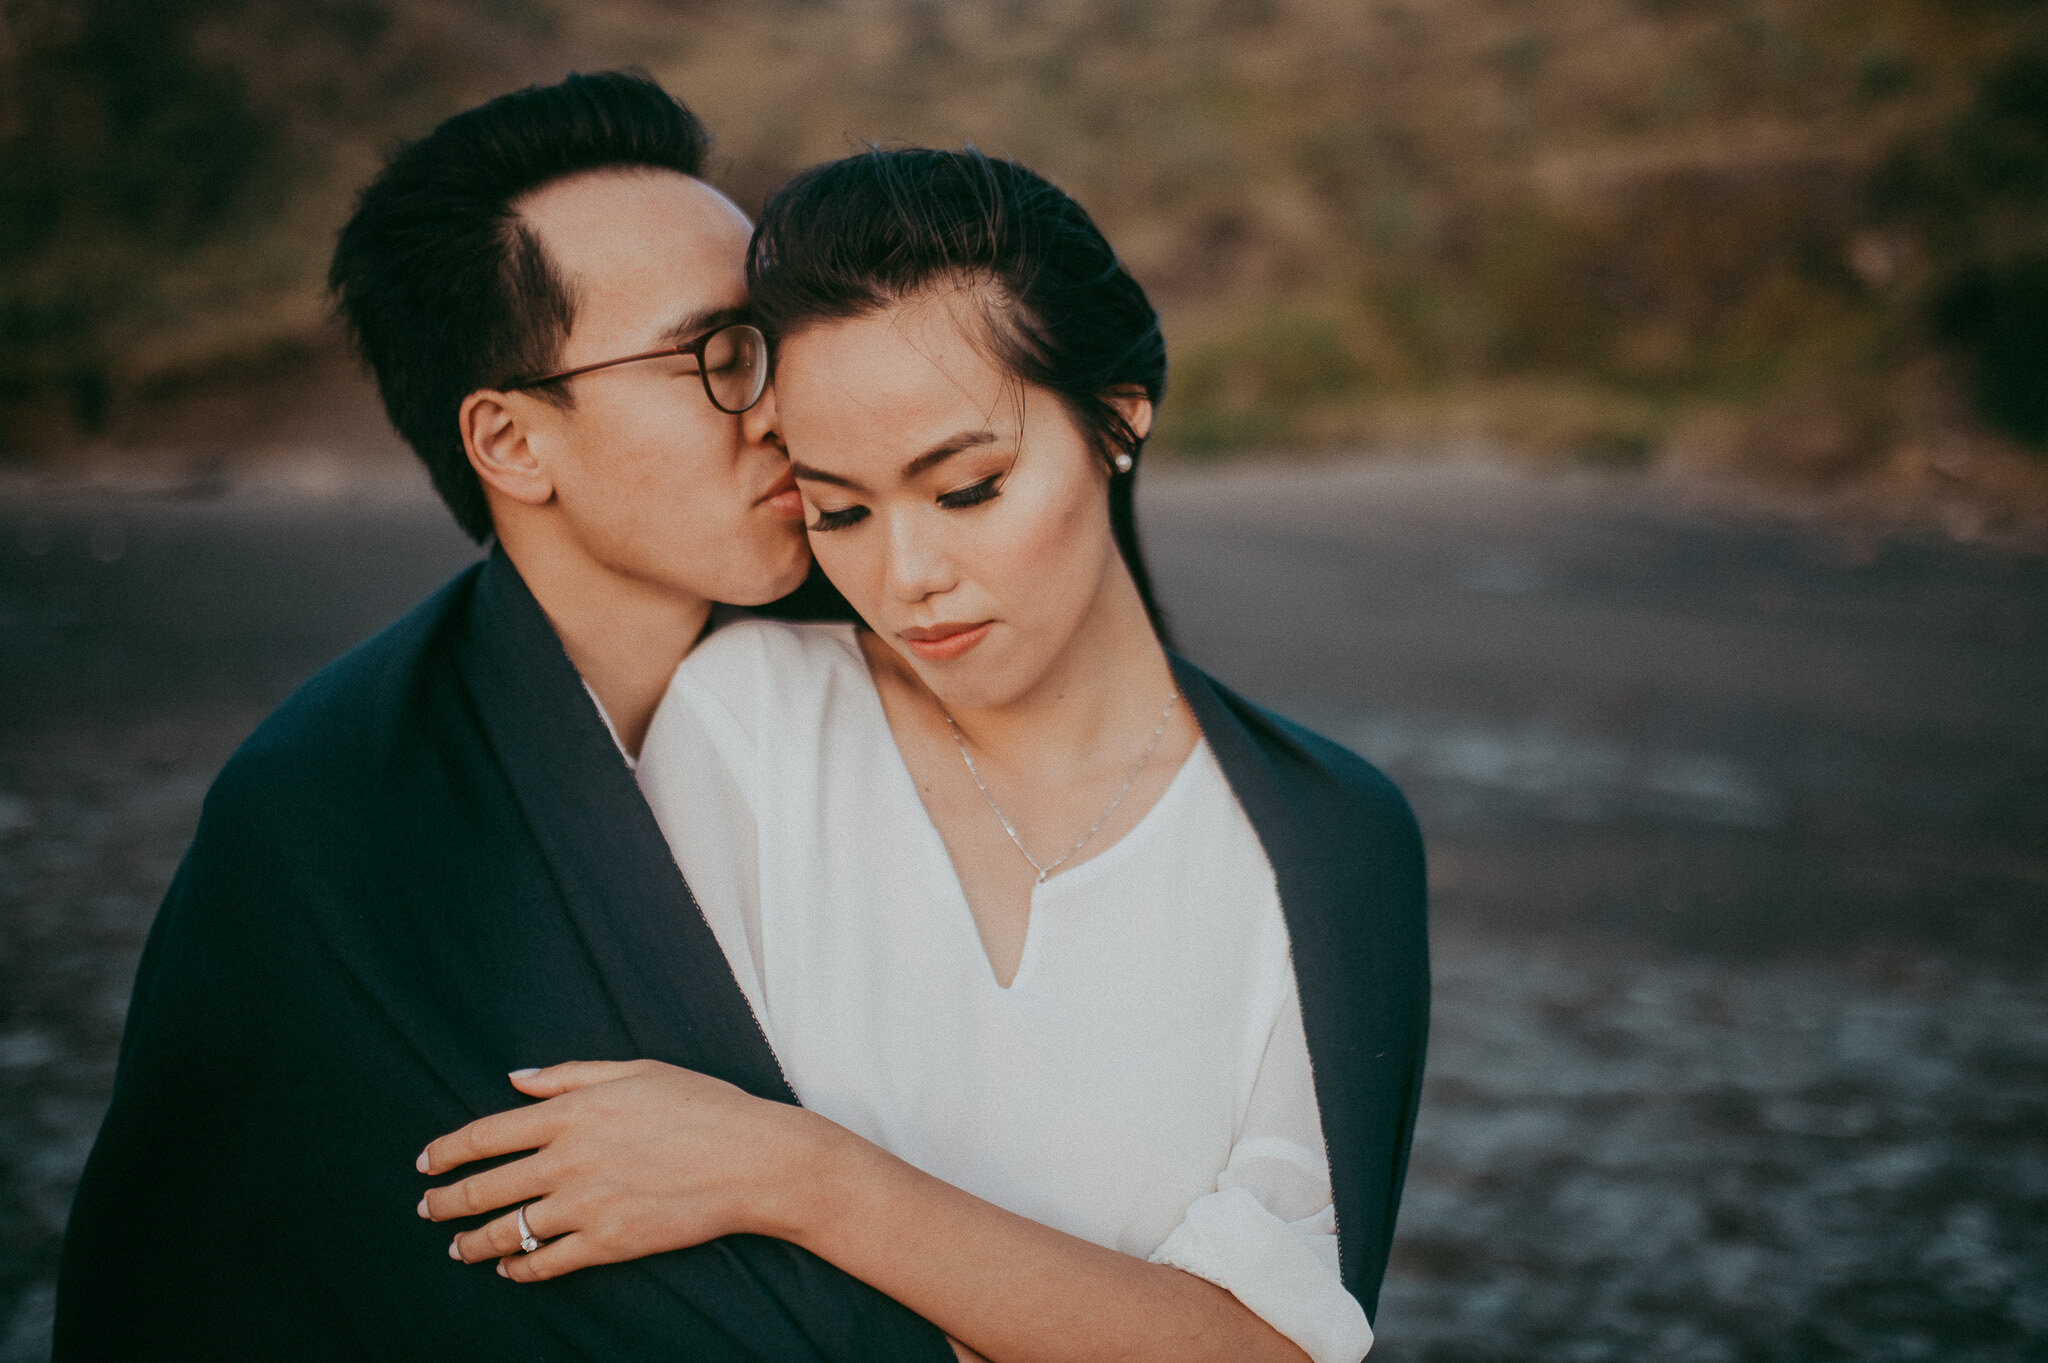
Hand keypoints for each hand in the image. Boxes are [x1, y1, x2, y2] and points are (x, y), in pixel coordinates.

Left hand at [416, 1060, 826, 1281]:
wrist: (752, 1159)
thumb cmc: (702, 1105)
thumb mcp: (636, 1071)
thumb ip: (568, 1075)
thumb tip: (515, 1079)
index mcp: (570, 1113)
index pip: (486, 1135)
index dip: (447, 1151)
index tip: (426, 1162)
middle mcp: (567, 1161)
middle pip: (485, 1188)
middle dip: (446, 1202)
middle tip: (428, 1209)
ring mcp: (585, 1206)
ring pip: (507, 1232)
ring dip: (473, 1243)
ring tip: (457, 1248)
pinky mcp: (608, 1243)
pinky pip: (546, 1263)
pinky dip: (519, 1270)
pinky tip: (509, 1269)